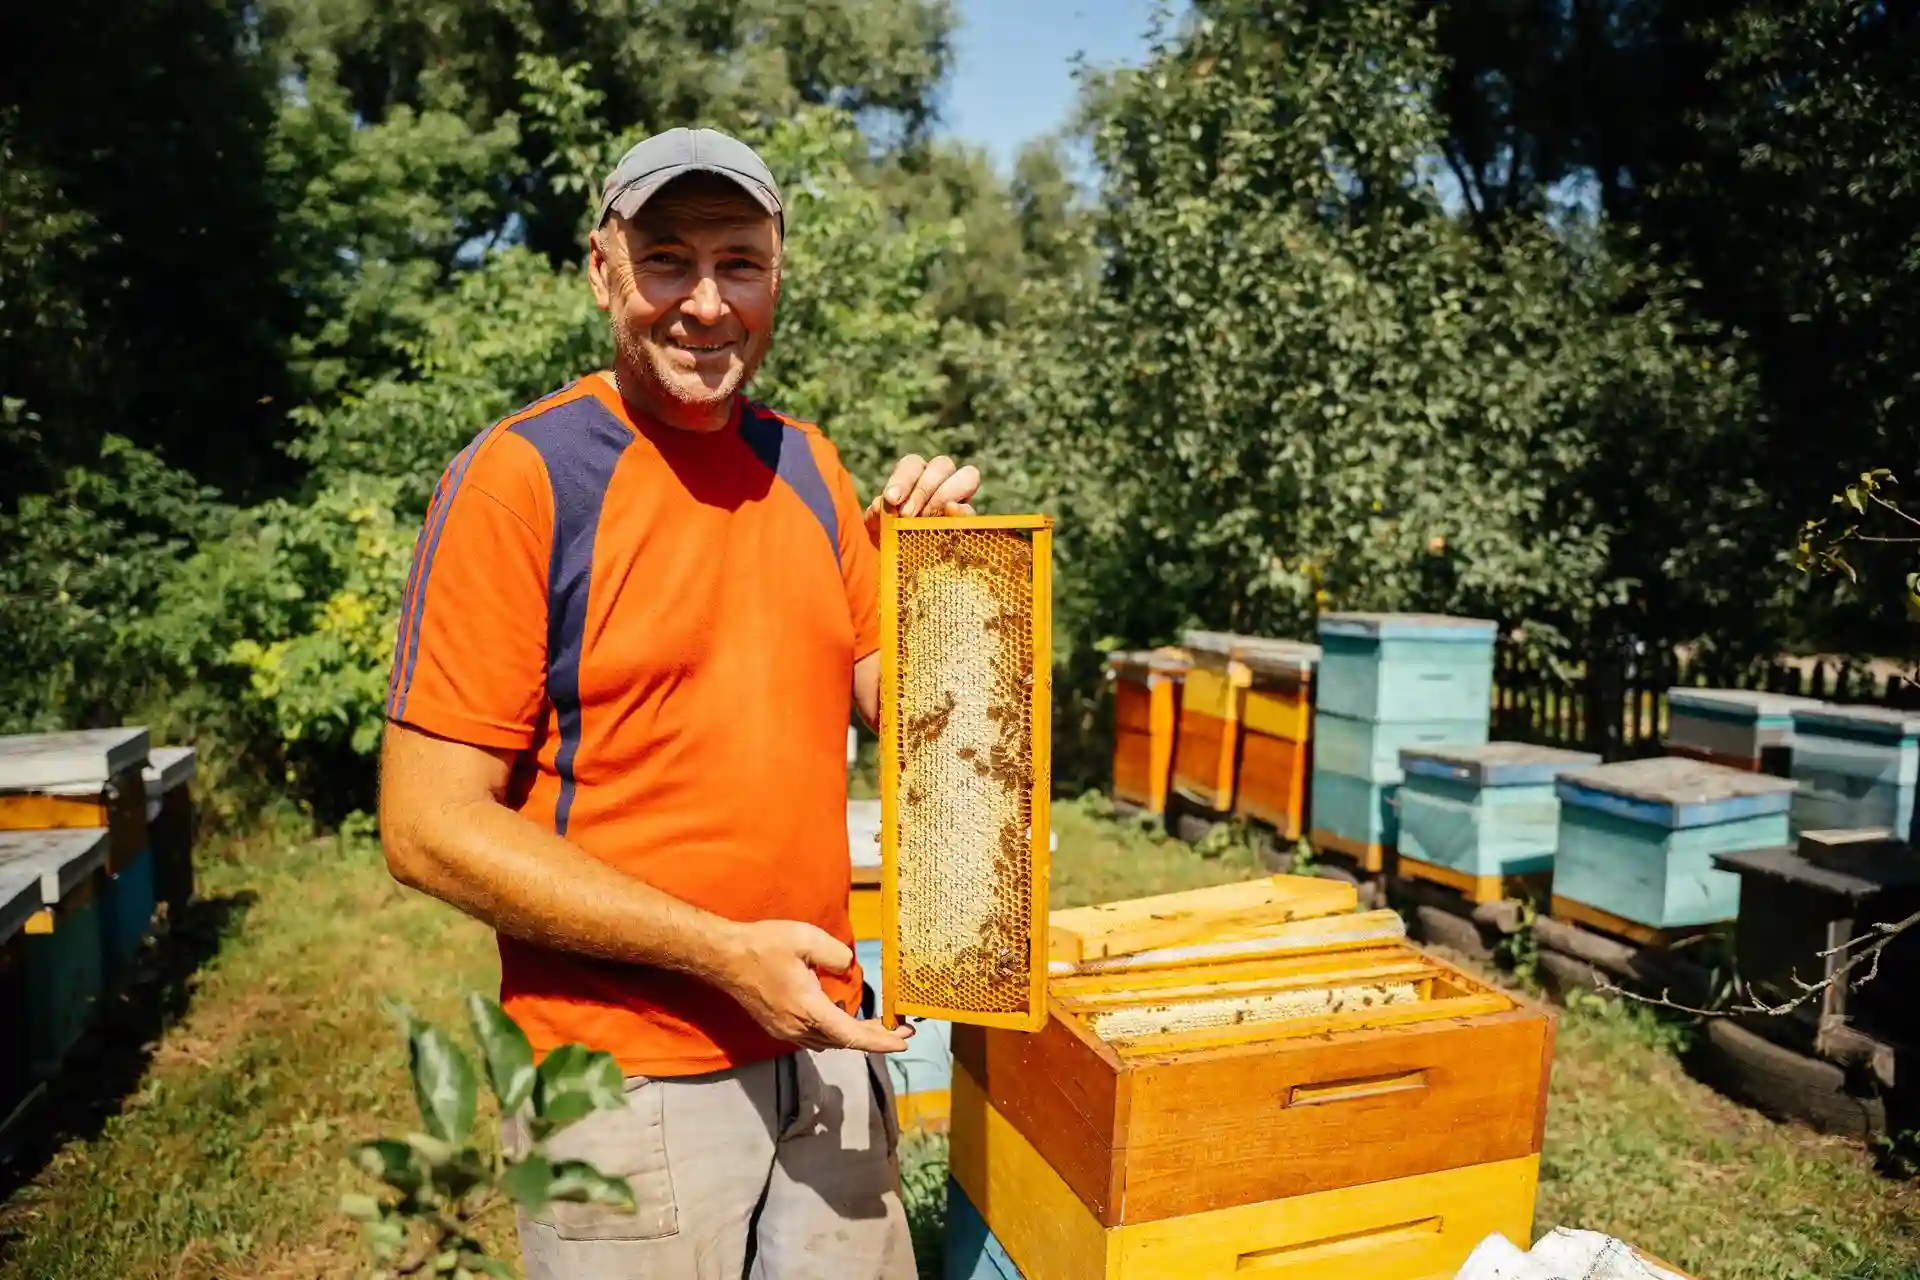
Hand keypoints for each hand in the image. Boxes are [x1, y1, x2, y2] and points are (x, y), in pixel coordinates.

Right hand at [714, 919, 913, 1052]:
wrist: (724, 957)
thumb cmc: (763, 945)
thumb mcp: (807, 938)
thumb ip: (837, 955)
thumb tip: (850, 967)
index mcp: (808, 1008)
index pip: (852, 1035)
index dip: (880, 1041)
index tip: (904, 1042)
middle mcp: (798, 1027)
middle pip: (844, 1041)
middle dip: (875, 1037)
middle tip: (901, 1030)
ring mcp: (786, 1030)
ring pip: (829, 1041)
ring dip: (854, 1035)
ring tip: (878, 1022)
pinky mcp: (778, 1026)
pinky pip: (814, 1036)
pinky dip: (834, 1030)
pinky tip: (841, 1013)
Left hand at [863, 453, 980, 540]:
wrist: (903, 572)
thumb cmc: (889, 543)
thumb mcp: (876, 530)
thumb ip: (875, 516)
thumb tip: (879, 505)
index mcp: (915, 478)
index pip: (913, 465)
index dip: (903, 478)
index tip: (891, 499)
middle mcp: (939, 483)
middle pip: (942, 464)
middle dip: (924, 488)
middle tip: (907, 514)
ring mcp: (958, 500)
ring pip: (967, 476)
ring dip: (945, 494)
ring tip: (927, 518)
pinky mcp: (969, 522)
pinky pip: (972, 510)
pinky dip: (961, 513)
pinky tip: (947, 521)